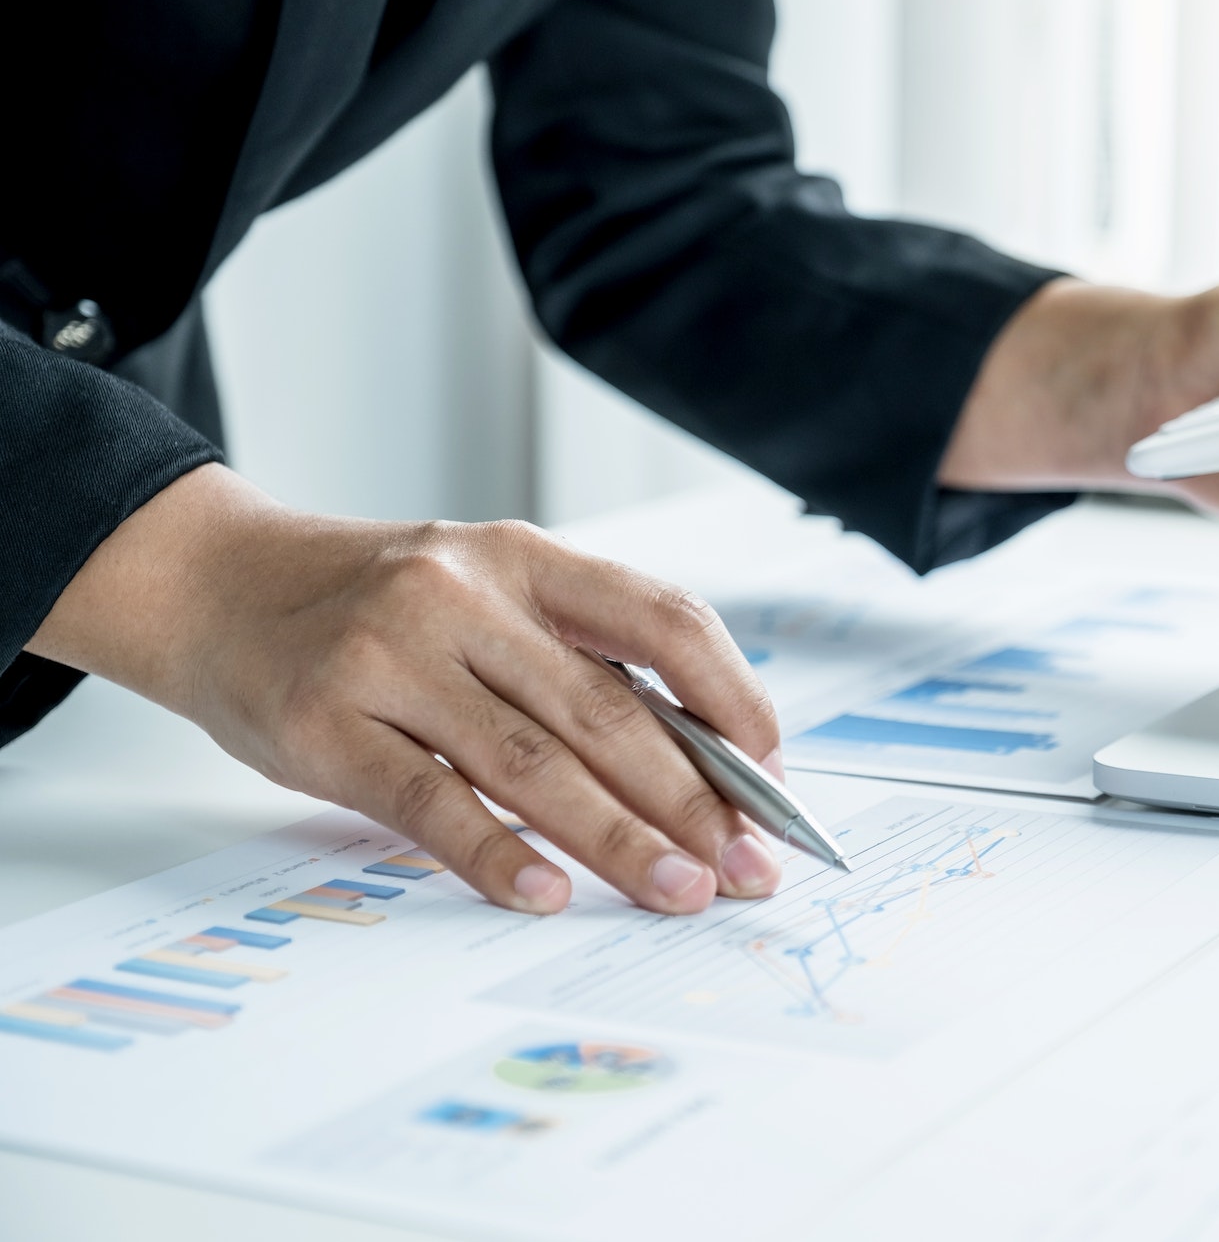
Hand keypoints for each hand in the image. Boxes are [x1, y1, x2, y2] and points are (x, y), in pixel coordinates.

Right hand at [27, 464, 782, 915]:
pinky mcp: (326, 726)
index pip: (661, 618)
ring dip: (619, 840)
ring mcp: (391, 657)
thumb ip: (571, 660)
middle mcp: (463, 594)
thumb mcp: (483, 592)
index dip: (732, 694)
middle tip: (745, 867)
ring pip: (533, 762)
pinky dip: (499, 853)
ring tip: (679, 892)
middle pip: (607, 710)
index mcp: (524, 556)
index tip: (773, 771)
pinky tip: (549, 894)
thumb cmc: (372, 606)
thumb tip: (695, 764)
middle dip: (693, 799)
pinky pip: (431, 803)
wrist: (213, 585)